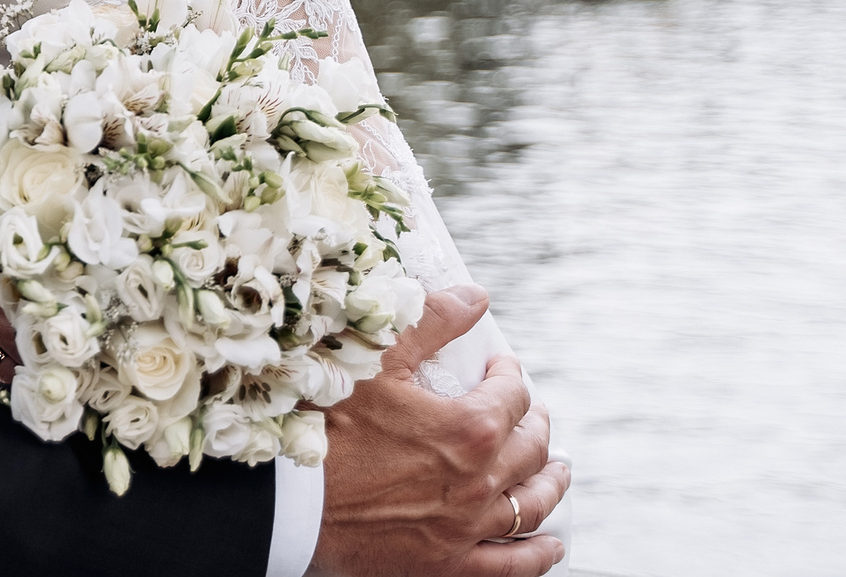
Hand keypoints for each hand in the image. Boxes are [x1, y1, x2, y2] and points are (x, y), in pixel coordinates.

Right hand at [314, 286, 568, 576]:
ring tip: (557, 470)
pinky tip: (550, 545)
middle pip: (531, 449)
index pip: (510, 395)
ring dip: (549, 484)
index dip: (509, 375)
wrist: (288, 501)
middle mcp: (480, 481)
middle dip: (535, 424)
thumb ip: (430, 323)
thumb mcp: (374, 361)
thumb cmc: (324, 424)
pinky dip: (537, 555)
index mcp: (469, 428)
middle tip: (532, 414)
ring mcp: (468, 527)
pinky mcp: (449, 564)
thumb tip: (474, 296)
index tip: (501, 366)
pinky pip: (511, 565)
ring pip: (530, 505)